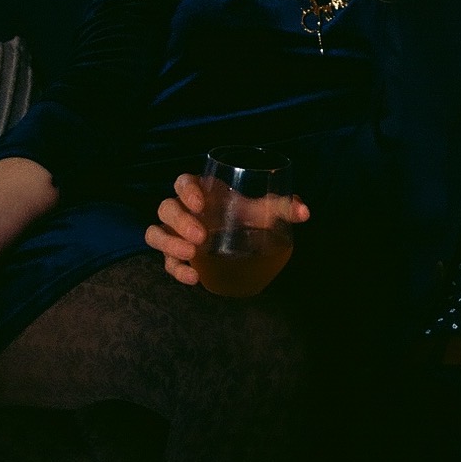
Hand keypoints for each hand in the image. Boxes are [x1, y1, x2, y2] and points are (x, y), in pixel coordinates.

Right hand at [145, 173, 309, 286]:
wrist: (237, 237)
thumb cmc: (244, 214)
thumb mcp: (261, 210)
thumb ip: (281, 207)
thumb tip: (304, 212)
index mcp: (199, 190)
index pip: (182, 182)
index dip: (186, 190)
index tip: (201, 203)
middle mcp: (182, 209)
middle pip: (165, 208)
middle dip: (179, 222)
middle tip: (201, 237)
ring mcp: (175, 233)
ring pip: (155, 233)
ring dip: (169, 244)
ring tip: (191, 256)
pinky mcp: (175, 255)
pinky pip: (165, 262)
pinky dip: (176, 270)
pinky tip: (194, 278)